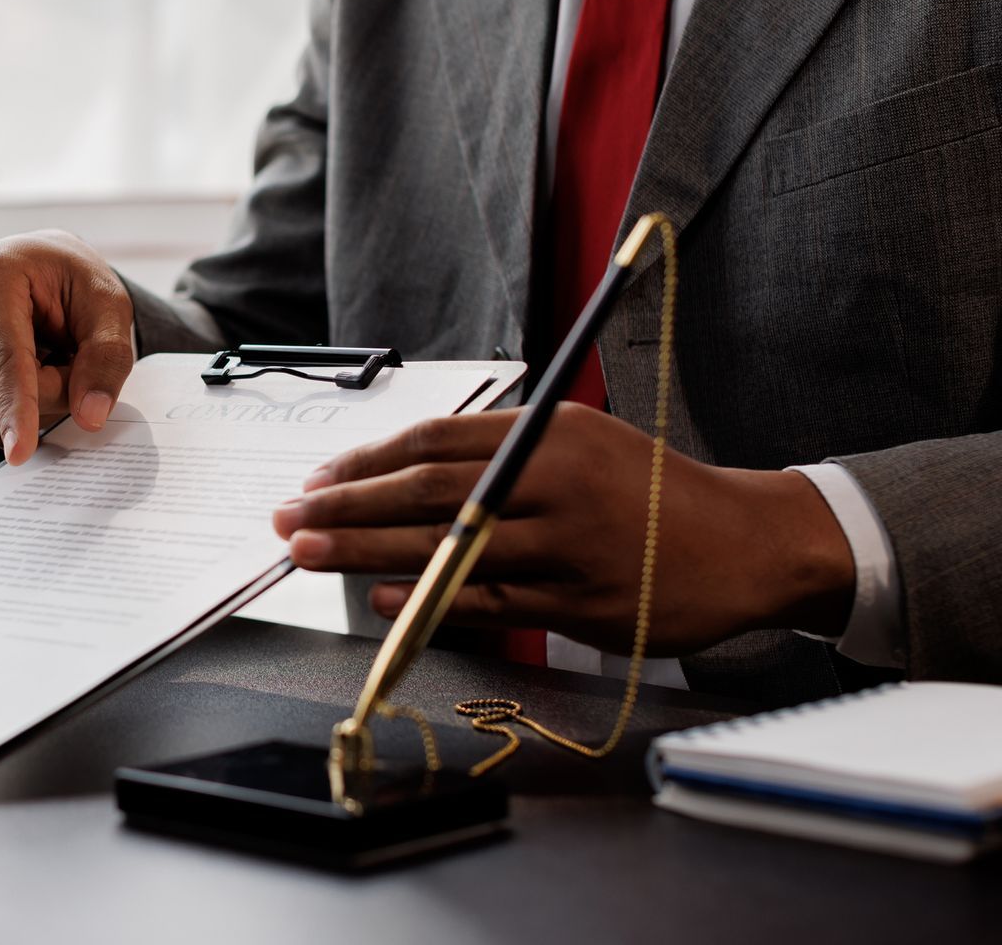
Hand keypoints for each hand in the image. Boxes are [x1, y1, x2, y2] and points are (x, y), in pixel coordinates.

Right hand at [0, 229, 133, 464]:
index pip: (4, 357)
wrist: (28, 268)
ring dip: (37, 403)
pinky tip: (17, 371)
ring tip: (40, 352)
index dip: (17, 407)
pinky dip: (13, 412)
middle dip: (57, 389)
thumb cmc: (68, 281)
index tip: (20, 453)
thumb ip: (107, 356)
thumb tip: (90, 418)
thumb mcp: (107, 302)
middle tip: (70, 348)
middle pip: (9, 392)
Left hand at [271, 405, 856, 655]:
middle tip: (291, 519)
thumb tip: (399, 474)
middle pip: (428, 492)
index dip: (367, 462)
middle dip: (348, 506)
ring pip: (450, 548)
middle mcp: (557, 481)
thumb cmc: (645, 492)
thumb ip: (501, 451)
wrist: (743, 543)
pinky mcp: (584, 603)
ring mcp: (571, 546)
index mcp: (551, 432)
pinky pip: (490, 603)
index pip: (436, 442)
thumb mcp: (579, 443)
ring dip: (369, 553)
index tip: (318, 480)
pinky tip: (384, 598)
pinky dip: (431, 600)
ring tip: (313, 554)